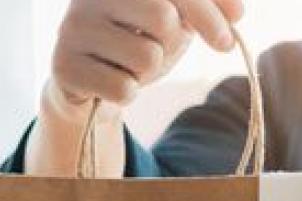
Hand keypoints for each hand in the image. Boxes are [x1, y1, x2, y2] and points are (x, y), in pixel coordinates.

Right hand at [51, 0, 243, 107]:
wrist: (91, 81)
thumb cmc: (139, 41)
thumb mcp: (176, 19)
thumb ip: (206, 8)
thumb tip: (237, 14)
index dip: (207, 11)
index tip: (229, 36)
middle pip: (163, 18)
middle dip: (171, 43)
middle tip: (154, 48)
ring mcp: (72, 28)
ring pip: (146, 57)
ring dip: (148, 72)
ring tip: (128, 65)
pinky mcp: (64, 66)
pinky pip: (123, 88)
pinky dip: (128, 93)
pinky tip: (111, 82)